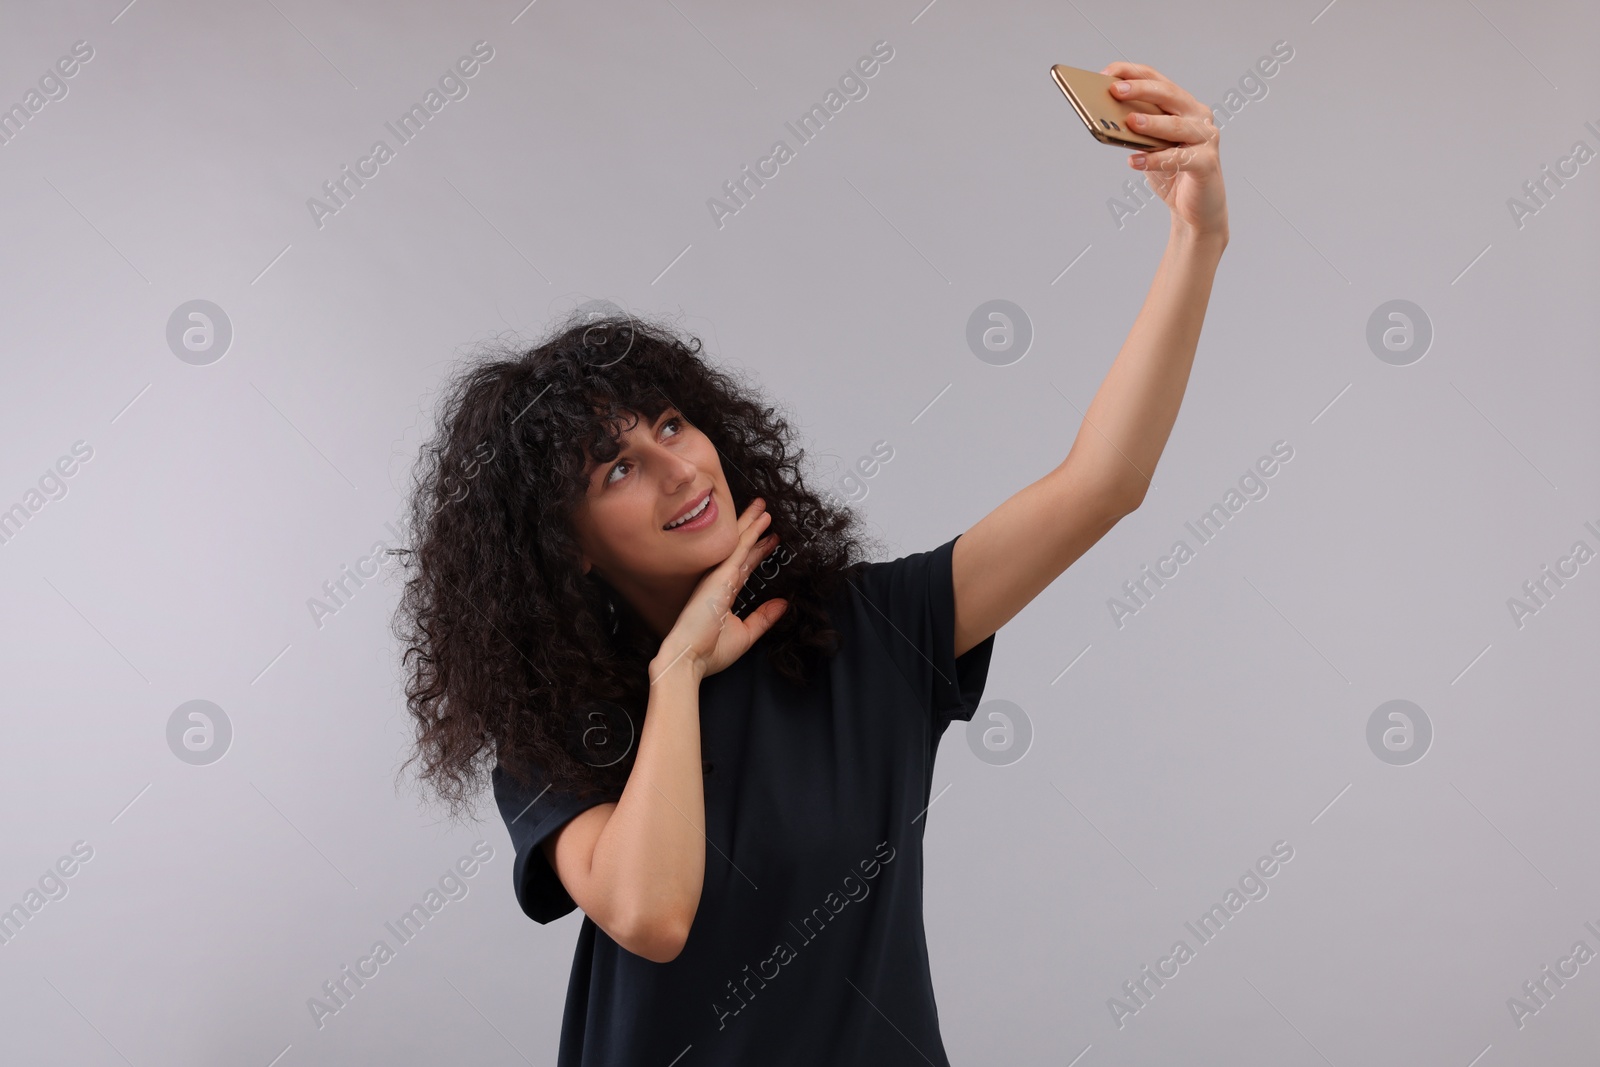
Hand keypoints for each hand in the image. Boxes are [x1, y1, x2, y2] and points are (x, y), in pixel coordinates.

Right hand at [649, 498, 787, 682]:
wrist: (688, 660)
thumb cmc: (709, 652)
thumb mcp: (746, 634)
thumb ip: (763, 618)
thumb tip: (783, 604)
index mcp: (722, 596)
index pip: (743, 568)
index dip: (757, 552)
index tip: (770, 540)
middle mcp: (718, 583)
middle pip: (740, 550)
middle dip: (753, 531)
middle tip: (765, 513)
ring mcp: (717, 578)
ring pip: (738, 544)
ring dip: (751, 524)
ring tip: (763, 507)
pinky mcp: (719, 578)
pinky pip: (738, 550)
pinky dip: (751, 534)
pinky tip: (761, 521)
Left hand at [1102, 61, 1227, 241]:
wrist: (1194, 210)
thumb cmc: (1170, 173)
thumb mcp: (1149, 147)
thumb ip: (1136, 131)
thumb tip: (1105, 117)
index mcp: (1182, 105)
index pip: (1157, 80)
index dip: (1132, 73)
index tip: (1106, 73)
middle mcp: (1198, 115)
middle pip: (1168, 95)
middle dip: (1140, 90)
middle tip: (1115, 90)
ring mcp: (1206, 138)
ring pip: (1176, 126)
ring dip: (1151, 123)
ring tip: (1128, 122)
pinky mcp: (1207, 163)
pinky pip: (1179, 158)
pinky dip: (1155, 160)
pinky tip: (1133, 161)